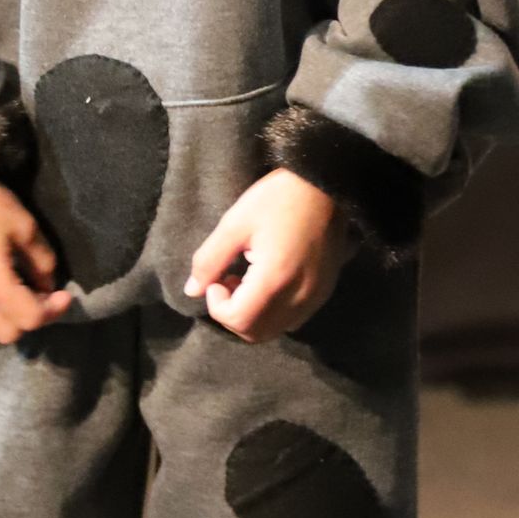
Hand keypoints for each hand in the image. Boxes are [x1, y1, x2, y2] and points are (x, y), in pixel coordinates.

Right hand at [0, 182, 71, 343]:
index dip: (53, 311)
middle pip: (9, 333)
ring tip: (14, 297)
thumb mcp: (25, 226)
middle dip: (30, 318)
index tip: (63, 295)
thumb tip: (47, 285)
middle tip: (39, 295)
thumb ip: (42, 261)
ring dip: (6, 321)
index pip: (30, 318)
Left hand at [185, 168, 349, 342]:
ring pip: (274, 330)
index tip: (217, 278)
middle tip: (228, 280)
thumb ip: (210, 260)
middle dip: (233, 314)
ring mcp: (315, 298)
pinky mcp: (324, 292)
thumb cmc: (278, 198)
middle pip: (256, 333)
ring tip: (247, 281)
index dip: (217, 306)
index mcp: (275, 280)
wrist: (326, 184)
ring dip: (252, 315)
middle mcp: (299, 297)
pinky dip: (272, 312)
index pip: (238, 320)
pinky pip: (292, 319)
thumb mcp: (235, 223)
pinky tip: (269, 282)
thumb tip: (192, 290)